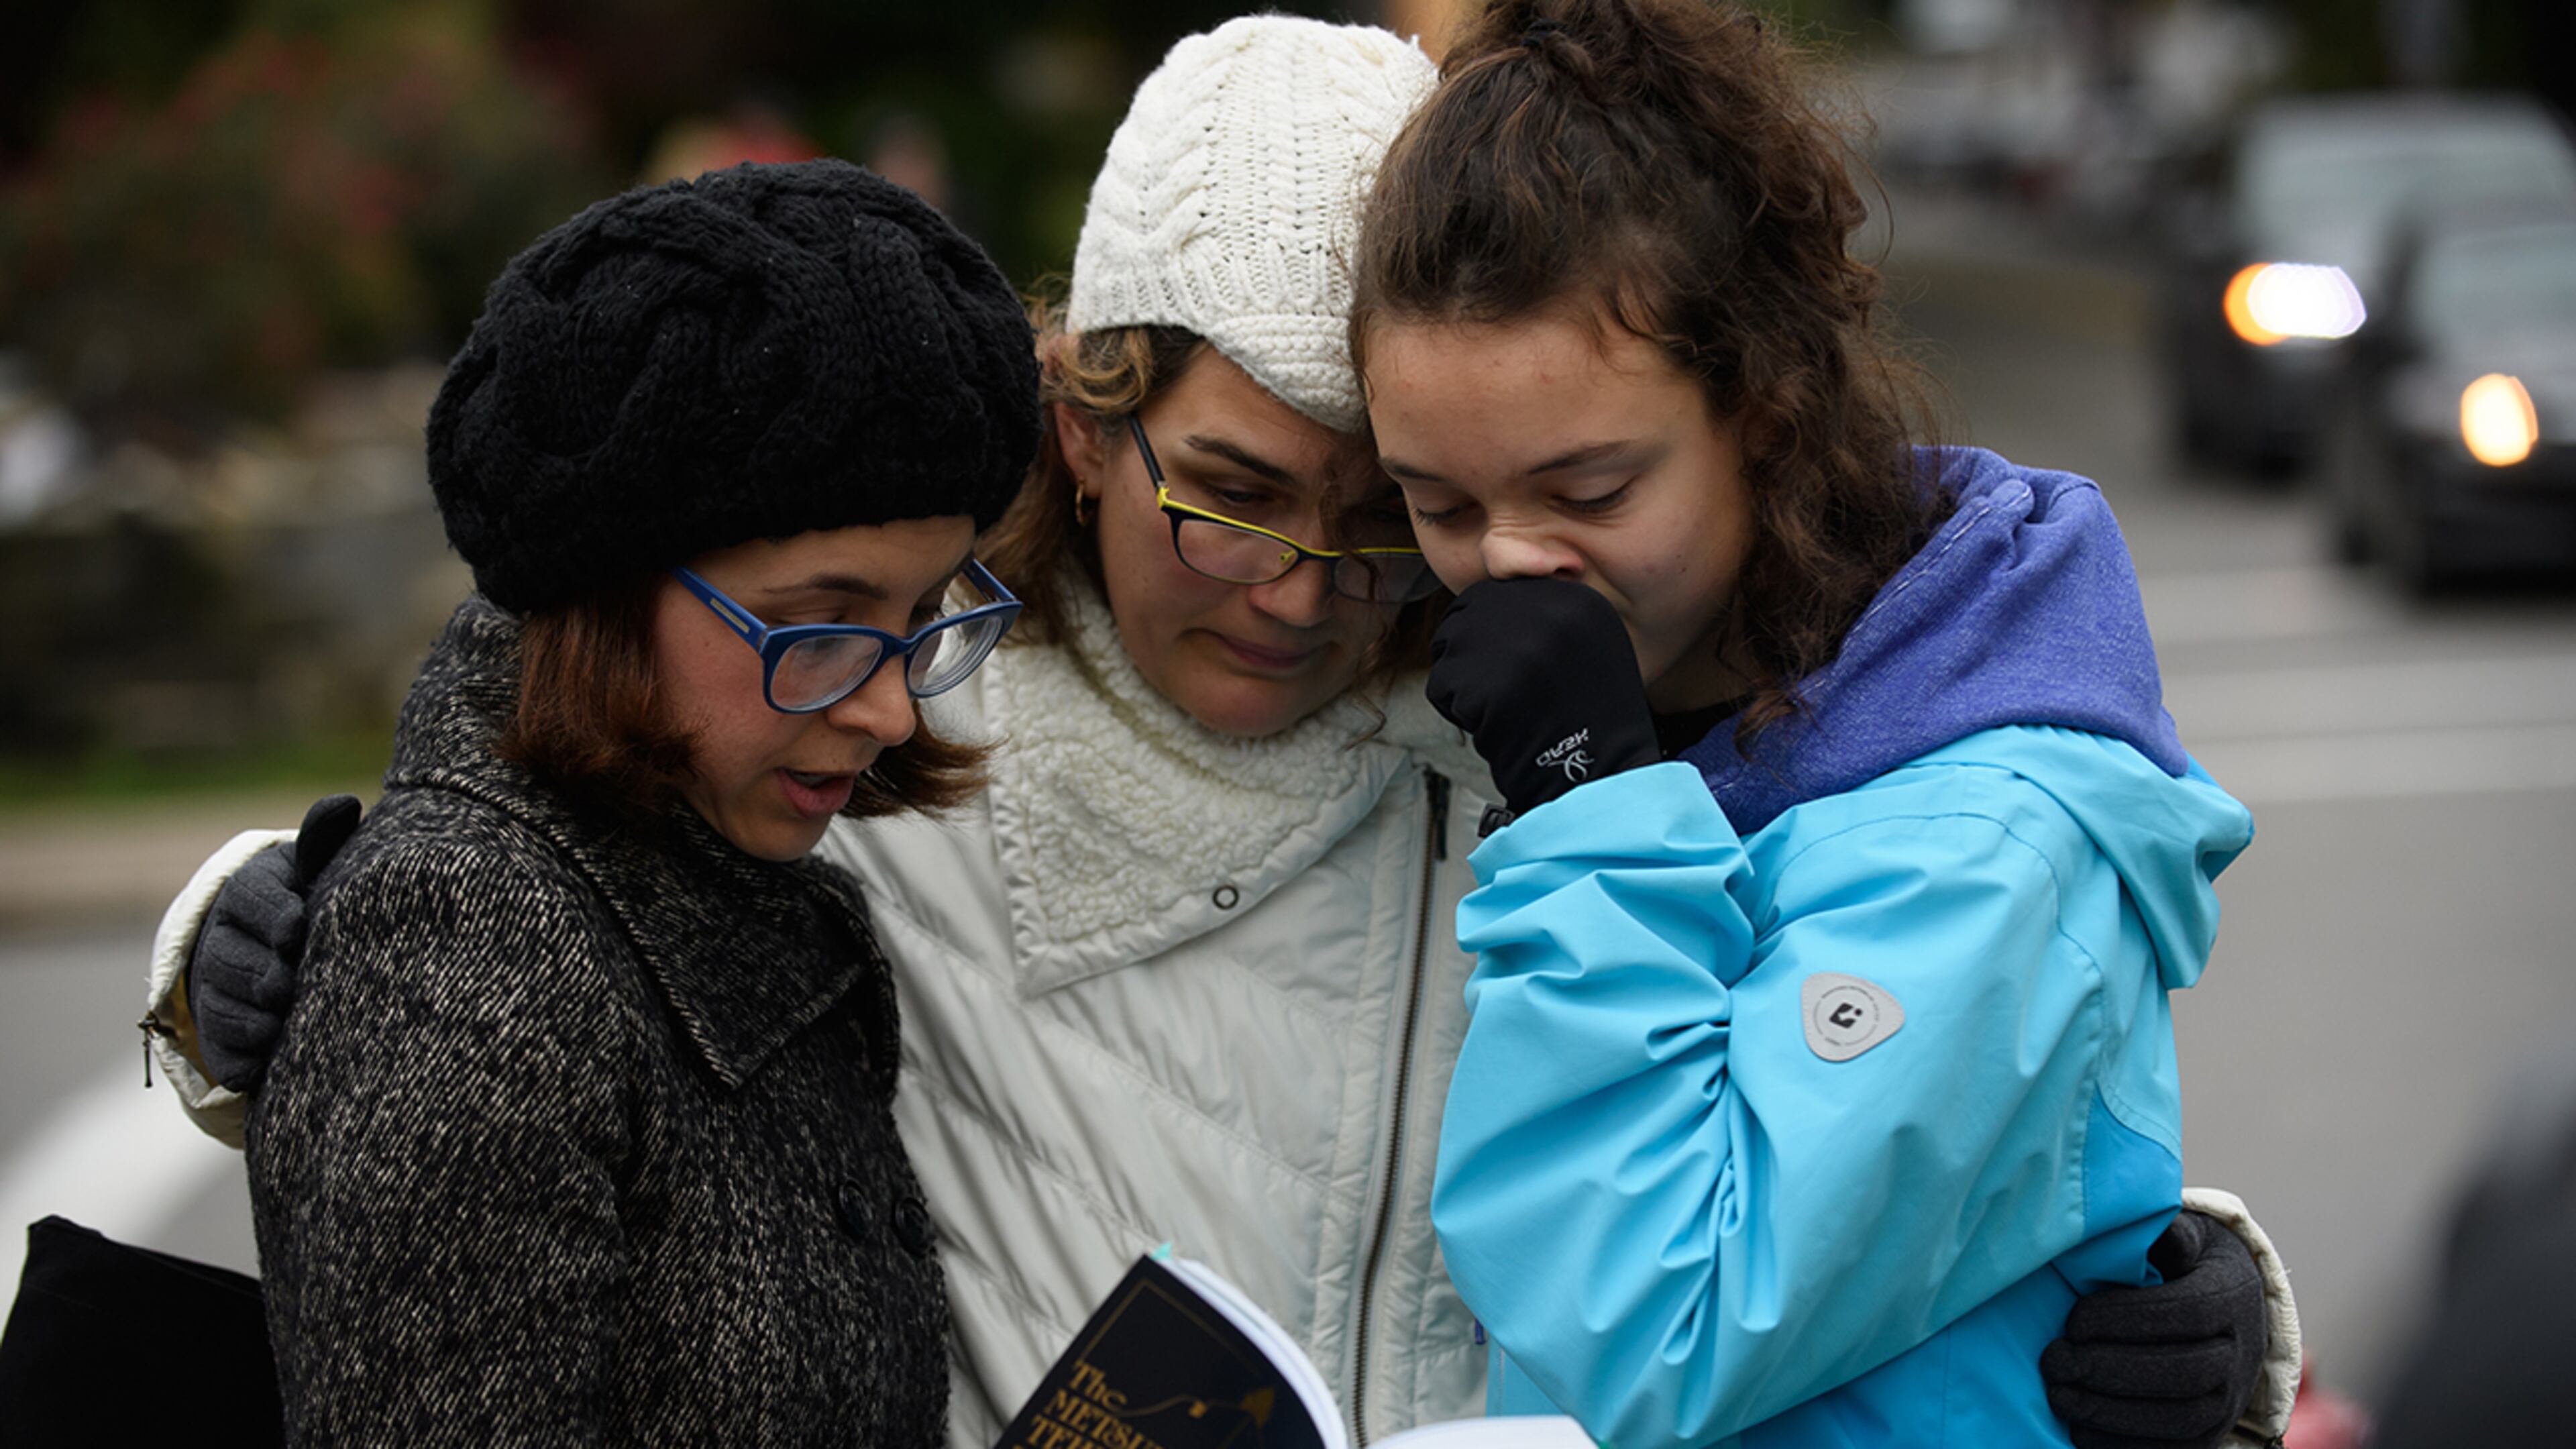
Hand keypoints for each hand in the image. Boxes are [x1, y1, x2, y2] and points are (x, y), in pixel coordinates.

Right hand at [185, 795, 362, 1092]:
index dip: (271, 914)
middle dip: (258, 972)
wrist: (282, 947)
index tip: (296, 928)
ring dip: (248, 1018)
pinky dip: (237, 1059)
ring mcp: (217, 987)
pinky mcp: (220, 1032)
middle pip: (230, 957)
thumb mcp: (316, 869)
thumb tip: (345, 803)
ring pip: (221, 1004)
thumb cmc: (312, 900)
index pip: (251, 898)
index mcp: (250, 892)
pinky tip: (258, 1069)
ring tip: (278, 1025)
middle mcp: (224, 938)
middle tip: (286, 984)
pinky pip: (221, 1048)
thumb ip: (324, 841)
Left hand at [1427, 578, 1658, 819]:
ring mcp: (1511, 645)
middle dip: (1471, 653)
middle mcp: (1543, 609)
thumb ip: (1548, 613)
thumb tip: (1495, 589)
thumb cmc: (1590, 722)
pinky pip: (1443, 688)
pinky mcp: (1483, 681)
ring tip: (1506, 709)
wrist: (1598, 779)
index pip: (1499, 593)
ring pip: (1450, 649)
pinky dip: (1460, 713)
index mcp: (1573, 598)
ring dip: (1465, 682)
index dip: (1495, 635)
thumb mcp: (1590, 646)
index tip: (1520, 669)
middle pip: (1467, 614)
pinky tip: (1498, 727)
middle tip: (1502, 692)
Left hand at [2042, 1209, 2268, 1448]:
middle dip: (2111, 1369)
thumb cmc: (2184, 1265)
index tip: (2073, 1321)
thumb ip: (2168, 1234)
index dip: (2125, 1320)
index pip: (2187, 1313)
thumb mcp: (2182, 1236)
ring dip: (2113, 1413)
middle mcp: (2239, 1354)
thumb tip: (2161, 1230)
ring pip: (2181, 1418)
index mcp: (2229, 1296)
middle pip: (2185, 1372)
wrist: (2227, 1313)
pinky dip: (2125, 1445)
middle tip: (2055, 1361)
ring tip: (2060, 1395)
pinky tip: (2080, 1429)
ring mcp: (2230, 1401)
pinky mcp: (2211, 1434)